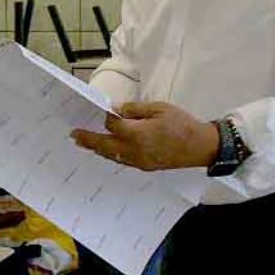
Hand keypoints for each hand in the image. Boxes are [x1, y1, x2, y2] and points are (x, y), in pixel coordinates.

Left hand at [71, 101, 221, 171]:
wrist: (200, 146)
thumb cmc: (181, 124)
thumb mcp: (159, 108)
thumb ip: (135, 109)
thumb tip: (116, 109)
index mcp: (136, 133)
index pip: (112, 125)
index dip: (107, 118)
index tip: (104, 111)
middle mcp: (133, 150)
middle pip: (104, 146)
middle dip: (88, 140)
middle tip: (74, 135)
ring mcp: (138, 161)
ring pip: (112, 156)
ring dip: (98, 149)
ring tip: (86, 144)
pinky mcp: (145, 166)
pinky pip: (123, 162)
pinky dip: (112, 155)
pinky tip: (108, 151)